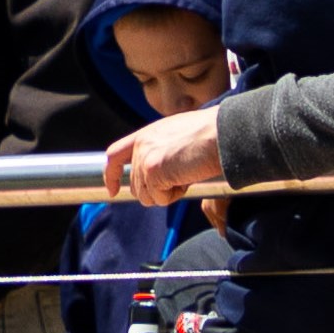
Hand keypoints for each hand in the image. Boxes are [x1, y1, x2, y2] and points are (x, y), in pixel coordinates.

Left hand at [104, 106, 229, 207]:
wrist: (223, 134)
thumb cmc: (210, 136)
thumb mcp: (177, 138)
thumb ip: (160, 152)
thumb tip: (155, 178)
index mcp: (146, 134)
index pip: (115, 154)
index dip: (111, 175)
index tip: (113, 190)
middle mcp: (141, 144)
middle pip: (136, 186)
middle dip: (158, 190)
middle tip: (183, 174)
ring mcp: (145, 158)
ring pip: (147, 196)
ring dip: (168, 193)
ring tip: (186, 173)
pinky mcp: (153, 172)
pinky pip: (160, 199)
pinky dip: (176, 195)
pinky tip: (187, 177)